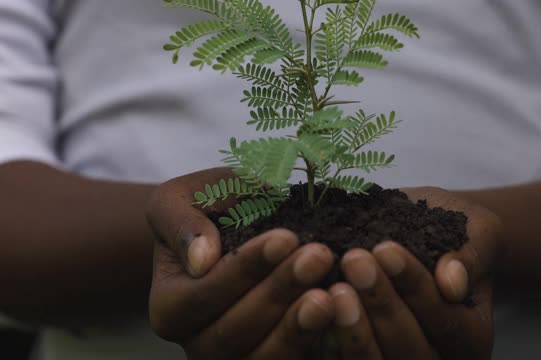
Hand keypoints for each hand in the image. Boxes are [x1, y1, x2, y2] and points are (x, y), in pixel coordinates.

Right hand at [146, 168, 335, 358]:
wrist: (235, 226)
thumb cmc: (208, 210)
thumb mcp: (180, 199)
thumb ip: (180, 222)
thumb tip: (200, 260)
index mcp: (169, 307)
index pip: (203, 296)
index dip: (245, 269)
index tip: (285, 237)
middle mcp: (197, 342)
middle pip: (234, 332)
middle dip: (279, 292)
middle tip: (318, 257)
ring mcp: (235, 357)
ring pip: (263, 358)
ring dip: (298, 326)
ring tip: (330, 293)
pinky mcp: (271, 358)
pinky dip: (317, 343)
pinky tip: (341, 312)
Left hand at [329, 187, 502, 358]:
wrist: (427, 236)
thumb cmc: (454, 235)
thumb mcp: (476, 232)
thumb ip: (470, 255)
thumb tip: (453, 282)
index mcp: (471, 337)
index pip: (446, 322)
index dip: (415, 287)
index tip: (386, 249)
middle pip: (410, 351)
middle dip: (381, 305)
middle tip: (354, 261)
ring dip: (353, 329)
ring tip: (333, 287)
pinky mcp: (365, 358)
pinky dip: (327, 341)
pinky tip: (310, 306)